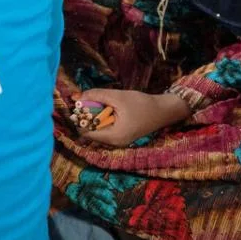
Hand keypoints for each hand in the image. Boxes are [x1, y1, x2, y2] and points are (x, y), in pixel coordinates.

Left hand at [75, 88, 189, 146]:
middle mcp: (113, 143)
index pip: (86, 132)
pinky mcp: (121, 135)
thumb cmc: (142, 104)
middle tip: (85, 100)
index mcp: (113, 137)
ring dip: (94, 115)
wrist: (163, 110)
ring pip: (97, 128)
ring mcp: (118, 140)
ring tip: (96, 102)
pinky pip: (105, 127)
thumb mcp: (118, 97)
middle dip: (86, 115)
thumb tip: (76, 97)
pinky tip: (106, 107)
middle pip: (91, 130)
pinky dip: (102, 117)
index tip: (76, 104)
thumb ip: (96, 95)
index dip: (79, 118)